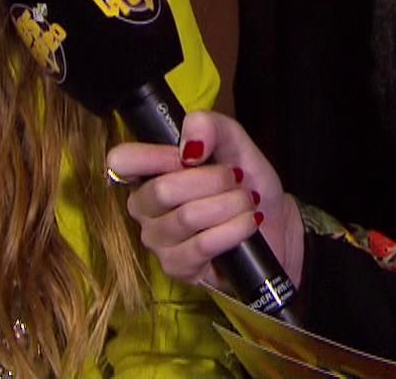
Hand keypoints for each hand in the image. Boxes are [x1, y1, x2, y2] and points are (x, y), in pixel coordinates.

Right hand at [106, 111, 305, 290]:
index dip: (154, 156)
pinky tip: (248, 222)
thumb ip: (211, 127)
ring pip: (186, 217)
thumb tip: (190, 144)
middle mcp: (145, 207)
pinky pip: (201, 245)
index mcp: (149, 172)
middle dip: (212, 180)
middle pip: (161, 190)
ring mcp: (158, 241)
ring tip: (246, 201)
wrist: (274, 222)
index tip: (192, 156)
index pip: (122, 161)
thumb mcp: (235, 142)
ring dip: (229, 204)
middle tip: (236, 179)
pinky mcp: (178, 268)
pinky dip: (233, 229)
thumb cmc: (246, 182)